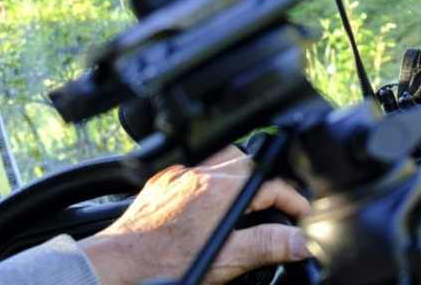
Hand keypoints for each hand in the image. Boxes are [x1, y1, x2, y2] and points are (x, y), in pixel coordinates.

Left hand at [78, 146, 310, 284]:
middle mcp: (202, 174)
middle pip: (249, 160)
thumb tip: (300, 242)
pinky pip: (195, 167)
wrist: (119, 264)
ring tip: (245, 197)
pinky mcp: (161, 182)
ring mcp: (180, 175)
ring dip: (238, 172)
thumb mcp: (226, 260)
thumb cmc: (164, 263)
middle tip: (276, 204)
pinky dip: (210, 178)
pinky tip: (207, 201)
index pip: (272, 185)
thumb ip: (268, 246)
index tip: (301, 213)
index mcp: (222, 189)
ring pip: (221, 157)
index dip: (293, 200)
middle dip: (267, 180)